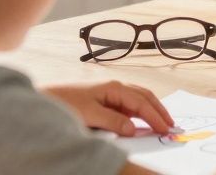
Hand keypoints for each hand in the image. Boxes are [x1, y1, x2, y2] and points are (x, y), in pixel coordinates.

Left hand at [42, 80, 173, 135]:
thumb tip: (133, 128)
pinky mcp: (104, 100)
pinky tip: (141, 121)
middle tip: (171, 125)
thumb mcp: (88, 114)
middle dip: (159, 110)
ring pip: (138, 100)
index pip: (141, 102)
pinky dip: (139, 112)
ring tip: (161, 122)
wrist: (44, 98)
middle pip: (144, 97)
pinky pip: (128, 105)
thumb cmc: (63, 102)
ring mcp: (110, 93)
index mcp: (113, 87)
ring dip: (151, 110)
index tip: (165, 128)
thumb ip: (112, 121)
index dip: (155, 116)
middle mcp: (114, 87)